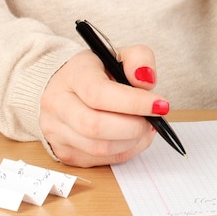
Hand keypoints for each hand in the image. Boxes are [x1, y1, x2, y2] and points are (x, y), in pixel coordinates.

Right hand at [40, 46, 168, 166]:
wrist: (66, 86)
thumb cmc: (98, 72)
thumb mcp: (120, 55)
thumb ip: (139, 59)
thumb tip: (146, 80)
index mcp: (72, 75)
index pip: (99, 94)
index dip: (134, 103)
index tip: (160, 105)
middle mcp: (57, 103)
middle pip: (96, 126)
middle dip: (134, 126)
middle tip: (153, 119)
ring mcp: (56, 131)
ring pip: (99, 148)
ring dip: (132, 141)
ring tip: (145, 127)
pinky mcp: (64, 152)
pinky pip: (101, 160)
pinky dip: (125, 151)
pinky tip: (133, 137)